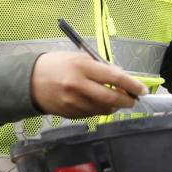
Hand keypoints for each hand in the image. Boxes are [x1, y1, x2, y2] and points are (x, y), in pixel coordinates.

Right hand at [30, 52, 146, 118]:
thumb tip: (120, 77)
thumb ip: (98, 67)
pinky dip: (99, 110)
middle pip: (111, 97)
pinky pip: (91, 114)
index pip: (114, 77)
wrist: (28, 80)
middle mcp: (78, 85)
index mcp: (82, 66)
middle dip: (127, 100)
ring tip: (117, 101)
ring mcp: (73, 102)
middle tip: (134, 100)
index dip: (132, 85)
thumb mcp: (78, 58)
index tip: (143, 89)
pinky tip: (100, 104)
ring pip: (103, 108)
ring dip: (114, 106)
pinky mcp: (69, 114)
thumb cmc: (56, 64)